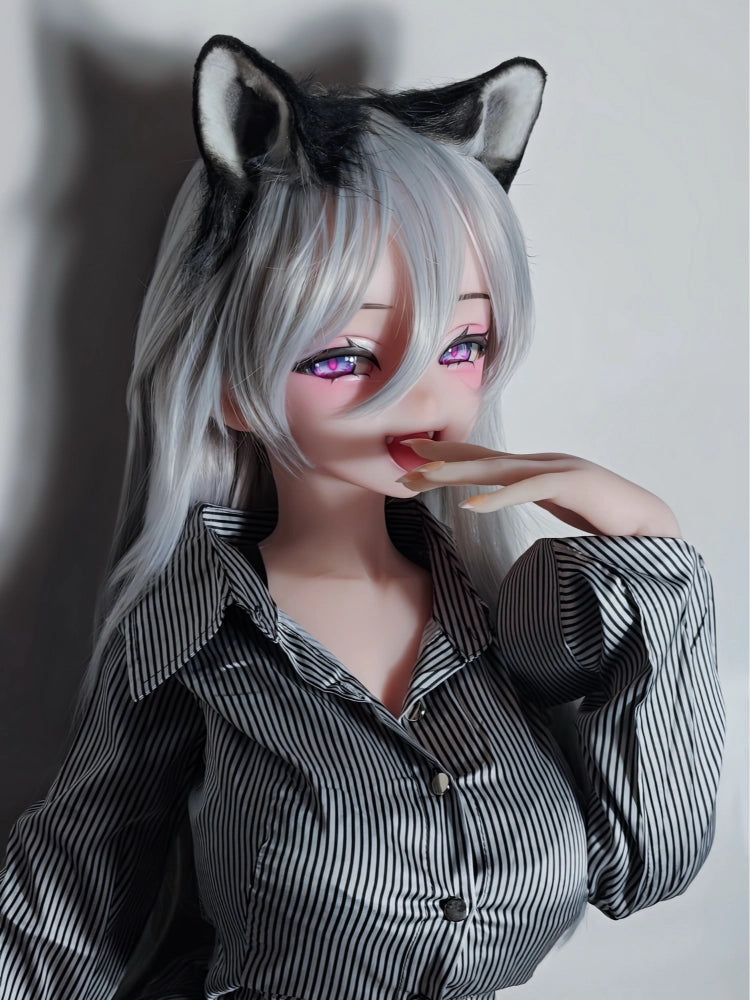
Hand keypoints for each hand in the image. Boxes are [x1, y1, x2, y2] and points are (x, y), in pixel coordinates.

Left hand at [396, 439, 680, 537]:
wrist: (654, 525)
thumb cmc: (606, 521)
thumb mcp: (559, 506)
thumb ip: (533, 496)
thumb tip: (502, 501)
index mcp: (537, 468)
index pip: (486, 458)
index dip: (450, 456)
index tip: (414, 457)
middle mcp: (543, 462)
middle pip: (483, 459)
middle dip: (442, 460)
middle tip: (405, 459)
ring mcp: (559, 469)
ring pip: (499, 469)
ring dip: (459, 473)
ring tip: (424, 478)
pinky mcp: (574, 484)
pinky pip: (528, 490)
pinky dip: (498, 498)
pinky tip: (471, 506)